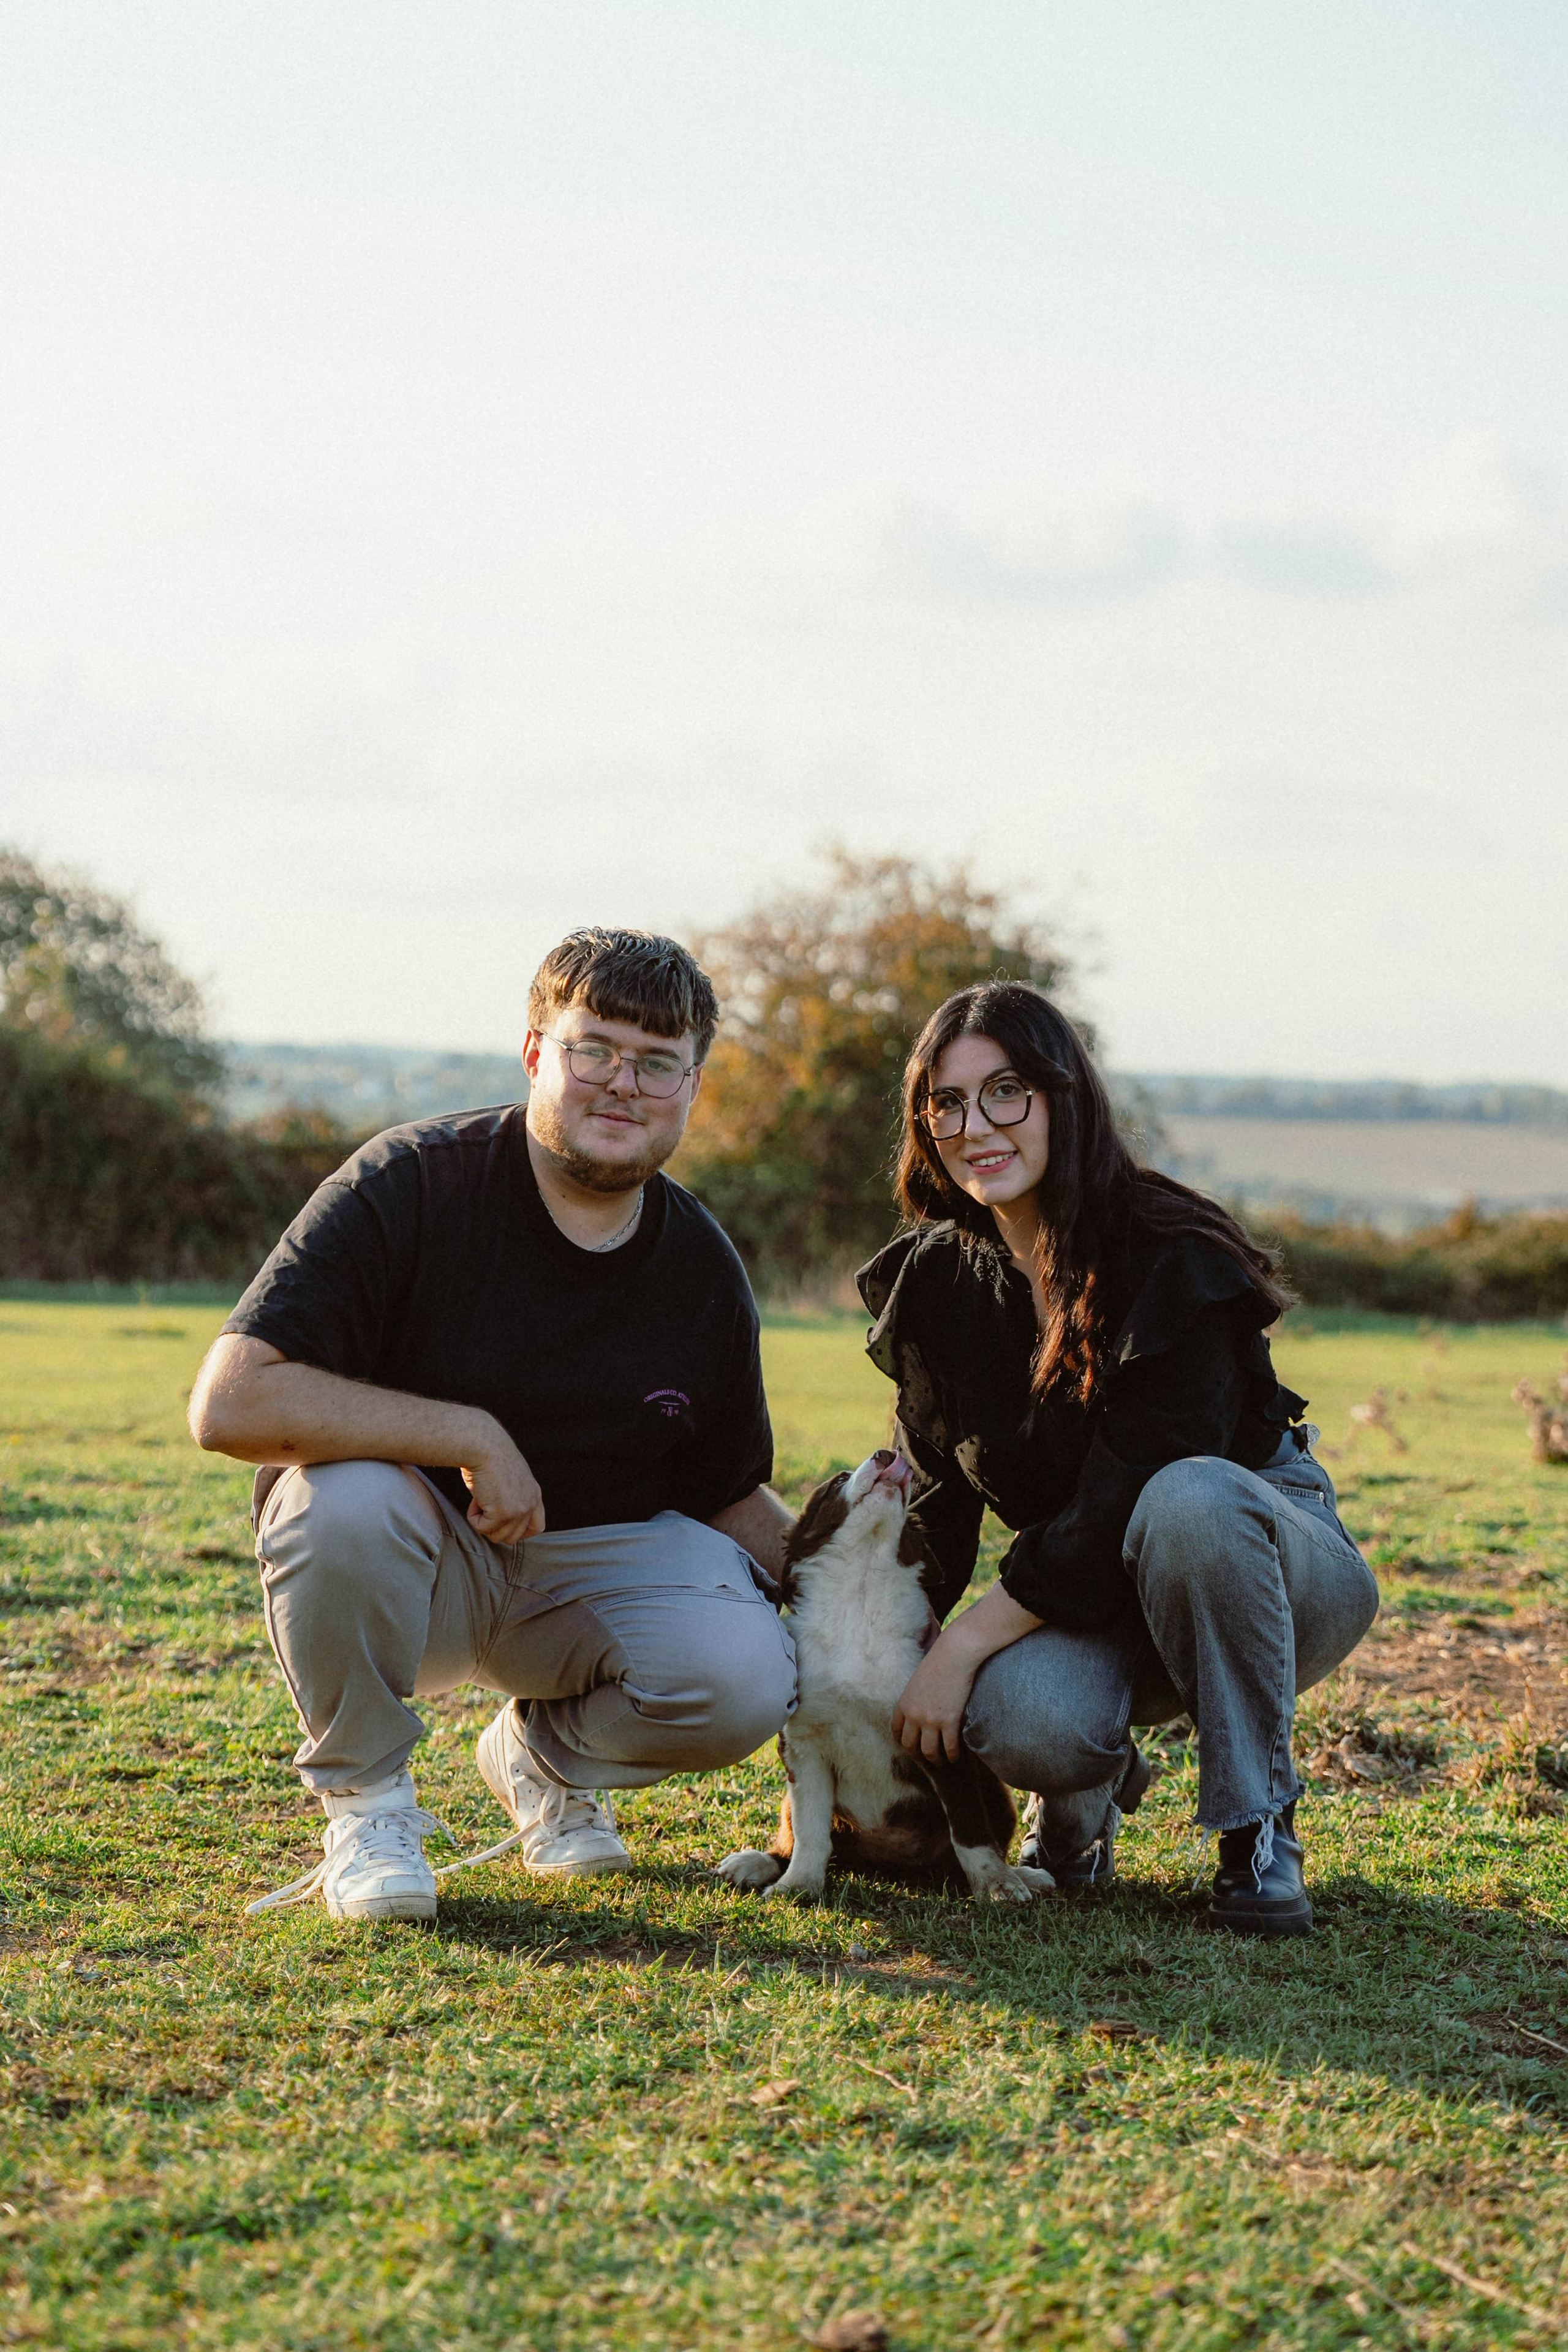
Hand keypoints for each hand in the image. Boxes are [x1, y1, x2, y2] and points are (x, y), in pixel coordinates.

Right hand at [461, 1437, 545, 1543]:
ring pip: (497, 1536)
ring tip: (480, 1499)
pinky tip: (475, 1498)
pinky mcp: (503, 1513)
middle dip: (495, 1527)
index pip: (537, 1527)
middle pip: (513, 1537)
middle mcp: (531, 1503)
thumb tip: (495, 1518)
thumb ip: (510, 1498)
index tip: (502, 1525)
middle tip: (484, 1506)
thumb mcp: (508, 1479)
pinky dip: (473, 1517)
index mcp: (534, 1494)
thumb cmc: (488, 1456)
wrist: (483, 1445)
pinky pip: (482, 1528)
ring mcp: (519, 1510)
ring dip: (483, 1522)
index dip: (519, 1532)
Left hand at [891, 1629, 980, 1762]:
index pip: (896, 1731)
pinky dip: (952, 1756)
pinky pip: (950, 1747)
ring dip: (936, 1760)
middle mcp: (913, 1715)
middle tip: (926, 1757)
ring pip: (929, 1752)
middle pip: (910, 1745)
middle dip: (918, 1755)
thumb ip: (915, 1697)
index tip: (909, 1747)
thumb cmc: (939, 1661)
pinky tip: (955, 1757)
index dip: (902, 1742)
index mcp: (904, 1703)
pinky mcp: (949, 1722)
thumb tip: (921, 1708)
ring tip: (942, 1762)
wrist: (955, 1654)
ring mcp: (931, 1720)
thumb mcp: (918, 1680)